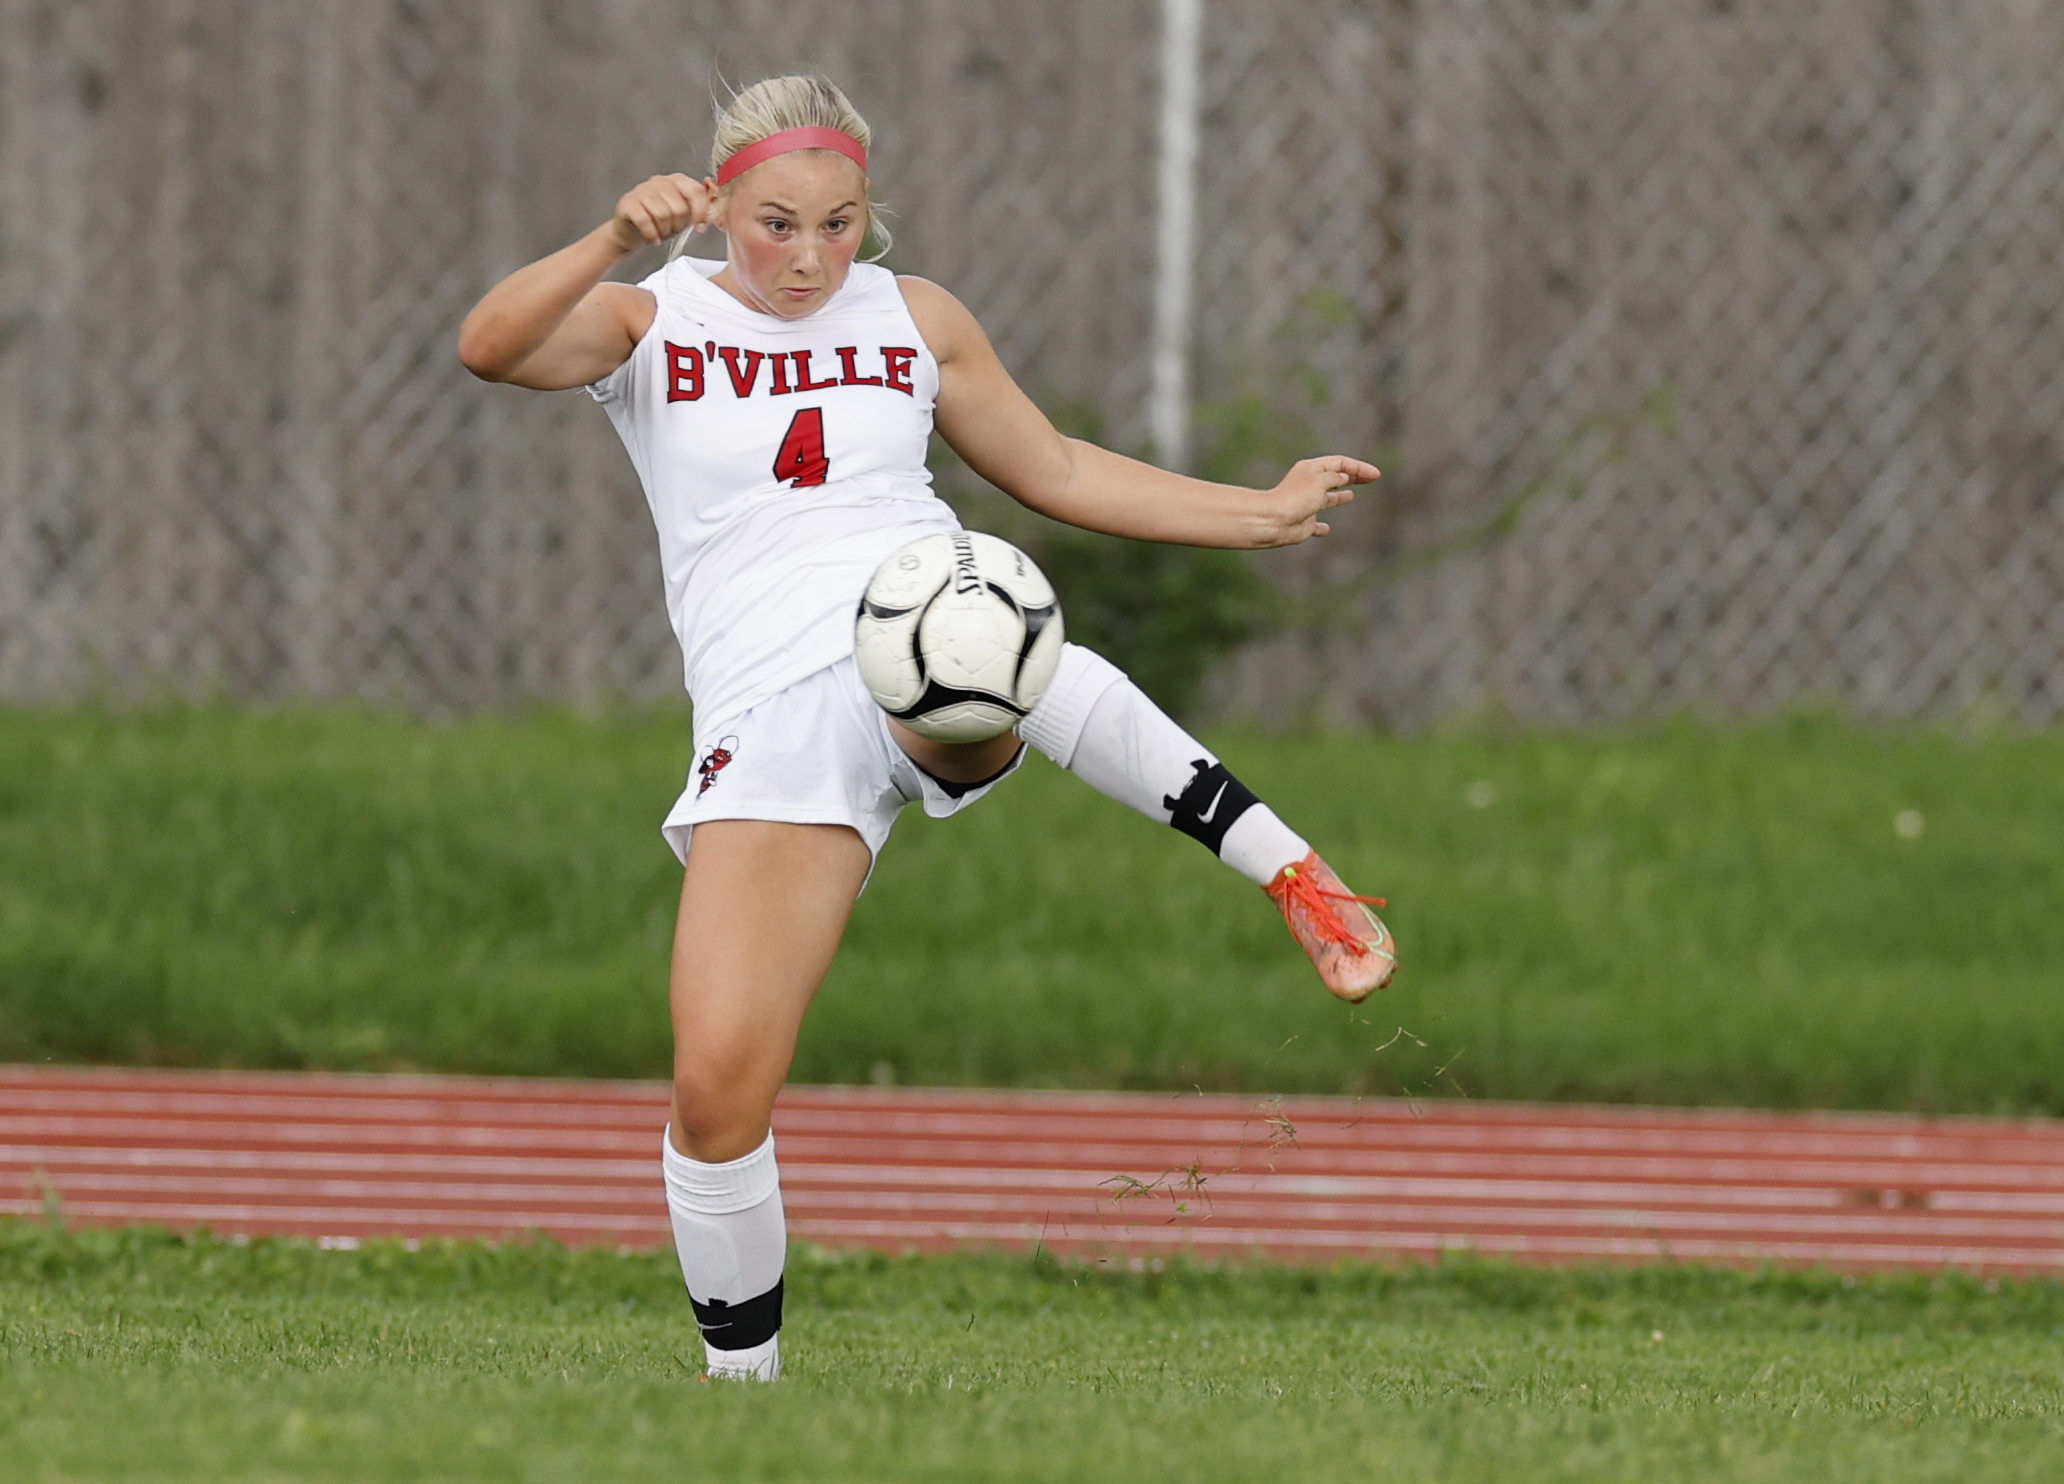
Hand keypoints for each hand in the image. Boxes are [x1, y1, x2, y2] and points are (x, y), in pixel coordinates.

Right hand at [607, 173, 713, 253]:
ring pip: (662, 215)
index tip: (700, 229)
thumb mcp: (684, 216)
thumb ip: (699, 209)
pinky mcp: (628, 202)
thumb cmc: (661, 223)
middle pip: (679, 207)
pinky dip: (652, 235)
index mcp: (677, 180)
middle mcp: (659, 181)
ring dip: (664, 232)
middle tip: (672, 231)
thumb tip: (717, 207)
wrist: (631, 232)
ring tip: (661, 234)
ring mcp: (642, 190)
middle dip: (679, 226)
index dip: (701, 213)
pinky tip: (653, 238)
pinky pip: (645, 221)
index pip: (696, 191)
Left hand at [1263, 456, 1380, 545]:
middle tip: (1372, 479)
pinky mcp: (1304, 523)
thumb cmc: (1296, 498)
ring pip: (1326, 498)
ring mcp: (1306, 504)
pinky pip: (1315, 524)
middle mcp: (1309, 484)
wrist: (1273, 521)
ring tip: (1351, 496)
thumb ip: (1335, 477)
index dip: (1359, 468)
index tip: (1375, 475)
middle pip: (1335, 478)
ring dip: (1339, 496)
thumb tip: (1344, 477)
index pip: (1340, 463)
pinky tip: (1326, 529)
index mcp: (1311, 469)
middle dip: (1353, 477)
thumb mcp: (1321, 480)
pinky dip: (1322, 526)